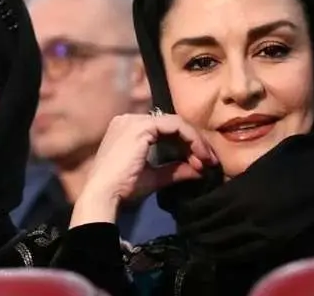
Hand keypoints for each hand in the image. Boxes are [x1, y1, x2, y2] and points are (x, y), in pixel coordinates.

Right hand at [71, 114, 216, 226]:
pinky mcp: (142, 126)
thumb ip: (174, 171)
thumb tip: (198, 170)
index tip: (201, 164)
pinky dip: (190, 138)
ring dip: (195, 140)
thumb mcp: (153, 178)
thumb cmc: (122, 189)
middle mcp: (129, 120)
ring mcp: (134, 121)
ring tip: (206, 160)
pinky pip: (175, 125)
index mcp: (128, 130)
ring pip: (176, 123)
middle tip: (209, 161)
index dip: (186, 144)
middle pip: (172, 124)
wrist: (104, 194)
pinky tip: (198, 155)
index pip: (164, 130)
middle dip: (194, 142)